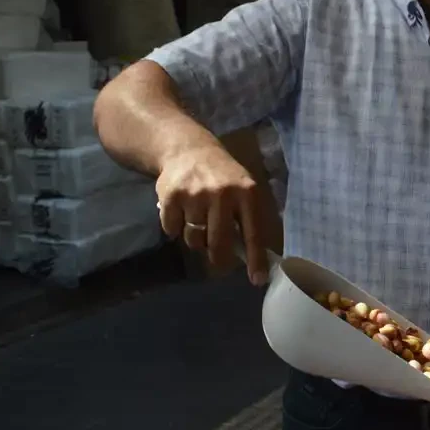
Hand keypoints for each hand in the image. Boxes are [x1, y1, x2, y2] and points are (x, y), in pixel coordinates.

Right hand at [156, 143, 270, 284]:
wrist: (188, 149)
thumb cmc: (222, 176)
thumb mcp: (244, 189)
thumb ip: (247, 218)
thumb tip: (253, 257)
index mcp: (247, 193)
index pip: (253, 233)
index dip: (255, 259)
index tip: (257, 280)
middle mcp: (222, 194)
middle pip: (219, 243)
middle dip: (218, 257)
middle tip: (217, 258)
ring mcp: (195, 195)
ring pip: (194, 239)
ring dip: (195, 238)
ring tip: (197, 221)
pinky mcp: (171, 196)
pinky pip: (172, 230)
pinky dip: (174, 228)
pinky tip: (180, 211)